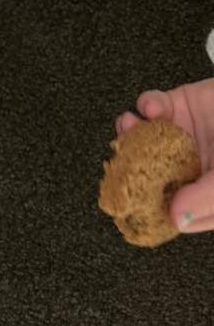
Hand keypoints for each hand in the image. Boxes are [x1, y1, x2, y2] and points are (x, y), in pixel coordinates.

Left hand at [117, 79, 213, 231]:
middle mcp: (193, 166)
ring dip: (132, 133)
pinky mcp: (178, 104)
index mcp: (209, 193)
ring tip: (130, 127)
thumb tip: (177, 221)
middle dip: (133, 165)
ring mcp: (183, 135)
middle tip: (121, 162)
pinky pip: (153, 106)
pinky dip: (148, 105)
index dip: (153, 207)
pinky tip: (154, 108)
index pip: (177, 207)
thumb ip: (209, 199)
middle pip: (152, 171)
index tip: (131, 204)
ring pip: (145, 138)